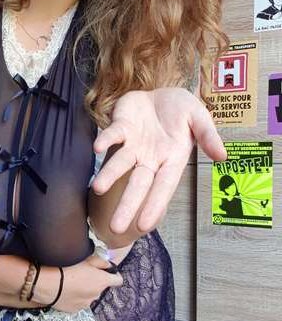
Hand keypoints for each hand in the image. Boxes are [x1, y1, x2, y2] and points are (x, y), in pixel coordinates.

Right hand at [33, 254, 122, 312]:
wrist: (47, 283)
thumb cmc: (66, 268)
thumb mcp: (85, 258)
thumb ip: (101, 262)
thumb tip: (108, 265)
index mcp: (102, 281)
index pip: (118, 280)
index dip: (113, 274)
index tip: (106, 271)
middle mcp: (97, 295)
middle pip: (101, 287)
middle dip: (95, 281)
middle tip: (82, 273)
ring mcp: (86, 304)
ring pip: (90, 295)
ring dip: (85, 289)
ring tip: (72, 281)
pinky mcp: (75, 310)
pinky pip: (80, 302)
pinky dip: (76, 297)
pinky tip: (66, 290)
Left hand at [91, 87, 226, 234]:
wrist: (162, 92)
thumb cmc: (182, 110)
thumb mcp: (200, 118)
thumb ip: (208, 136)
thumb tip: (223, 157)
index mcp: (172, 159)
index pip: (163, 187)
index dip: (154, 205)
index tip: (144, 226)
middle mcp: (150, 157)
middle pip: (138, 184)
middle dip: (127, 205)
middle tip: (114, 228)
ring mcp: (134, 144)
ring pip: (120, 163)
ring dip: (108, 175)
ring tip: (97, 188)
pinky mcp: (122, 127)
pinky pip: (112, 135)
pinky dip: (105, 140)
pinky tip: (97, 147)